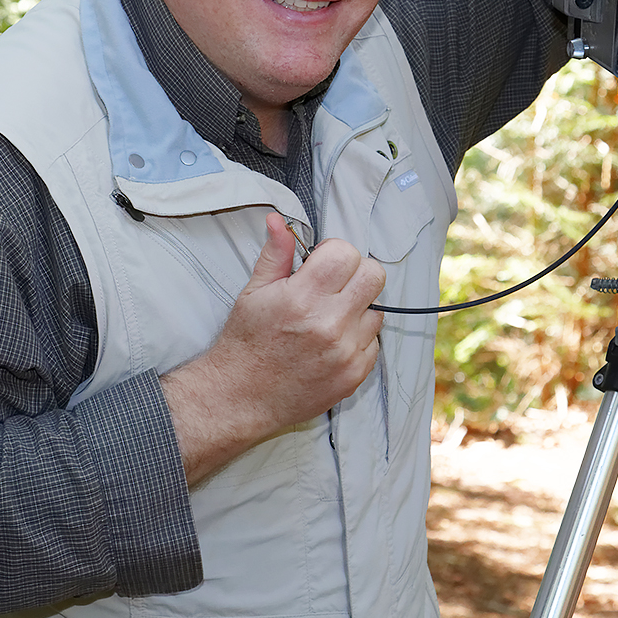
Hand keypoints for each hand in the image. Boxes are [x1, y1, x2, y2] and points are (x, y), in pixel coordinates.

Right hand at [161, 213, 385, 484]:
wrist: (239, 397)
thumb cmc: (246, 342)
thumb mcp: (254, 292)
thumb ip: (275, 254)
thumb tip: (279, 220)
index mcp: (302, 297)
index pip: (347, 253)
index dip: (334, 253)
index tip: (320, 264)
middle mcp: (329, 324)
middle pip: (374, 275)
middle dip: (356, 273)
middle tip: (334, 285)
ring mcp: (345, 352)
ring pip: (377, 310)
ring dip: (358, 308)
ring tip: (330, 317)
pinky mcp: (354, 376)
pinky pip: (374, 342)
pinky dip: (358, 338)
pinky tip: (332, 342)